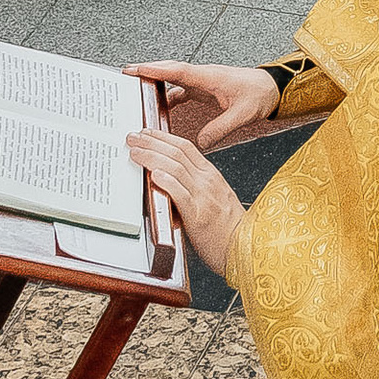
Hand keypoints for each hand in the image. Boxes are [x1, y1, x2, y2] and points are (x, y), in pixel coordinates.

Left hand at [126, 130, 242, 275]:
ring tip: (135, 152)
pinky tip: (154, 174)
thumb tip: (166, 178)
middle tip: (133, 138)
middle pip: (177, 153)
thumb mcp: (214, 197)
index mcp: (211, 175)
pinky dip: (167, 181)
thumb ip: (194, 185)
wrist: (245, 246)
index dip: (164, 137)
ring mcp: (204, 196)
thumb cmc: (229, 228)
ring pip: (176, 168)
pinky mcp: (198, 215)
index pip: (185, 147)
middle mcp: (207, 181)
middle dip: (152, 142)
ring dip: (152, 157)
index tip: (147, 133)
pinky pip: (181, 194)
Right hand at [128, 61, 280, 147]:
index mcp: (210, 77)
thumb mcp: (243, 114)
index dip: (156, 70)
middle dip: (148, 71)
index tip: (136, 69)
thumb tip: (201, 143)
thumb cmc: (260, 95)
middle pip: (170, 71)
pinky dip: (168, 96)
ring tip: (135, 90)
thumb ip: (221, 128)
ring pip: (173, 80)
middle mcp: (203, 76)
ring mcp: (203, 82)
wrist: (273, 88)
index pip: (178, 71)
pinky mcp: (204, 89)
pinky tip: (159, 106)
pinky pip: (181, 89)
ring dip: (156, 84)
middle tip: (125, 73)